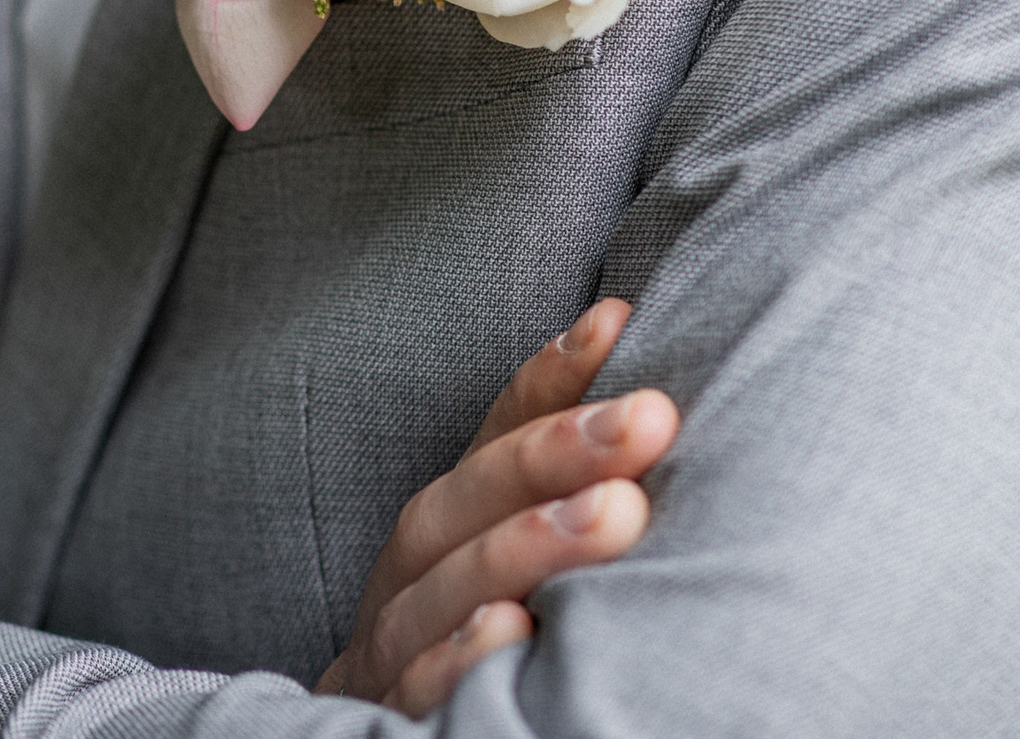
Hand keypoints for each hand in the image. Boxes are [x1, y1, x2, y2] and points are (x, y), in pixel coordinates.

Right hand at [314, 299, 676, 716]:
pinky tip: (513, 632)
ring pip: (440, 587)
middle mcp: (413, 568)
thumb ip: (563, 484)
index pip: (496, 434)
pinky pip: (418, 688)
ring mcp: (394, 643)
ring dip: (523, 545)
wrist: (371, 733)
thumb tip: (647, 380)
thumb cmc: (466, 631)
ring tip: (613, 514)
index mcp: (449, 517)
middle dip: (555, 452)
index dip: (552, 378)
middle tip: (648, 418)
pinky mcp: (389, 717)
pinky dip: (459, 660)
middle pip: (468, 500)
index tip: (618, 320)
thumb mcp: (505, 548)